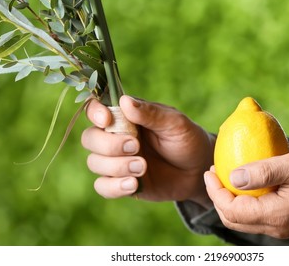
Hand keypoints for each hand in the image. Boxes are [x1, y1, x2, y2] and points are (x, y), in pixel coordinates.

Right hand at [82, 95, 214, 206]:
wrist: (199, 171)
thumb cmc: (187, 139)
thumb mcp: (175, 123)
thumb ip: (151, 114)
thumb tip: (125, 101)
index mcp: (125, 116)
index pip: (96, 109)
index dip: (95, 113)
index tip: (107, 120)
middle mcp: (115, 137)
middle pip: (90, 138)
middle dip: (109, 144)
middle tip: (136, 147)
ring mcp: (116, 161)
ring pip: (94, 163)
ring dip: (116, 166)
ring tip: (144, 167)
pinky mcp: (121, 182)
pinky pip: (103, 186)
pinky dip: (115, 186)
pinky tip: (134, 184)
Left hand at [204, 149, 288, 238]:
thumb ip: (265, 171)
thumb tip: (233, 176)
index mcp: (277, 214)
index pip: (233, 210)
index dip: (215, 192)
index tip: (210, 170)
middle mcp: (277, 226)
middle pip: (234, 220)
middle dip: (218, 197)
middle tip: (215, 173)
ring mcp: (283, 227)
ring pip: (244, 221)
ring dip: (230, 201)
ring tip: (227, 176)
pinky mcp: (288, 223)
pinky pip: (258, 217)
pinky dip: (245, 203)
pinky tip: (248, 183)